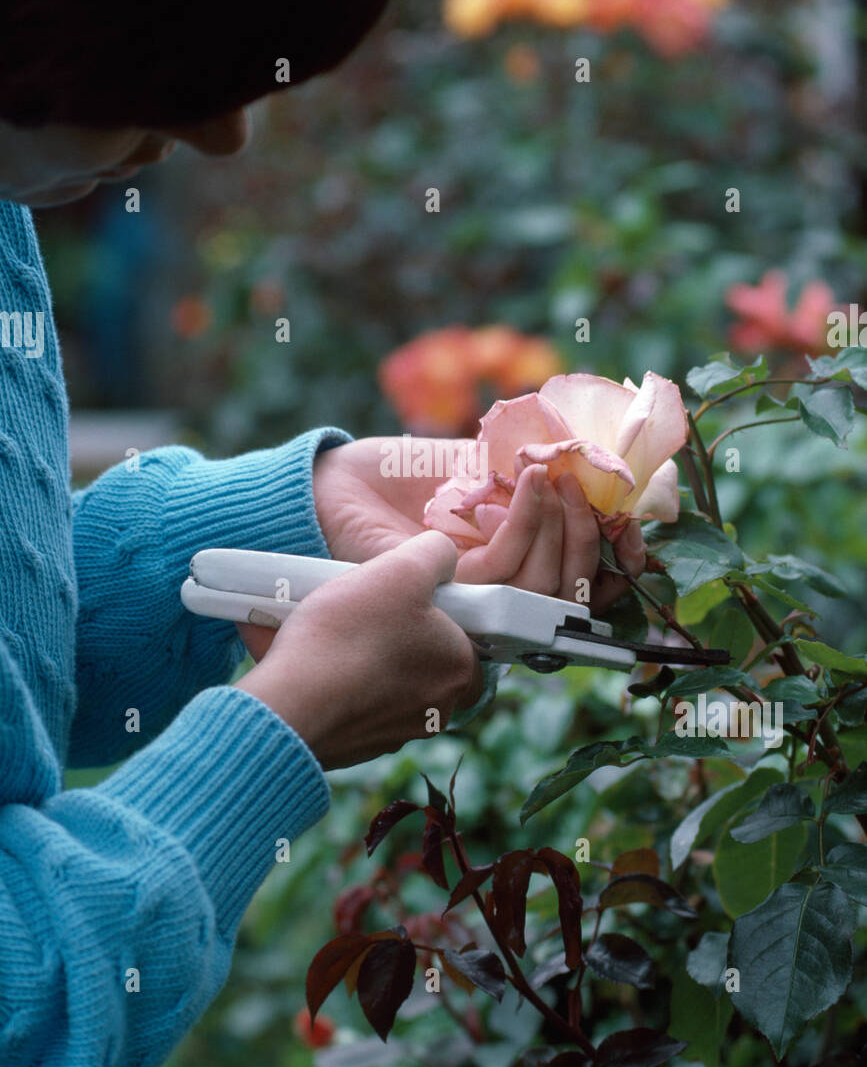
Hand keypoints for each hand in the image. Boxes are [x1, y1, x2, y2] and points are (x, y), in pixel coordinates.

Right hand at [235, 531, 482, 769]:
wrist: (290, 705)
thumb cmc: (351, 635)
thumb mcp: (402, 569)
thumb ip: (435, 554)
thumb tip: (442, 559)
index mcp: (460, 671)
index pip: (464, 637)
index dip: (434, 612)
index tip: (400, 599)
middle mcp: (436, 710)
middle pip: (423, 659)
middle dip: (395, 634)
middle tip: (362, 612)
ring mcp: (395, 734)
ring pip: (387, 684)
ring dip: (363, 659)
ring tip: (330, 635)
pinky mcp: (356, 747)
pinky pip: (354, 705)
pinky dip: (338, 685)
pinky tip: (312, 665)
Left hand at [311, 438, 645, 607]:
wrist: (331, 485)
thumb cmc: (394, 475)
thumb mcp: (474, 468)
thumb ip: (525, 478)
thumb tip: (586, 469)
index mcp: (506, 569)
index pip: (575, 586)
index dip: (612, 567)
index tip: (633, 538)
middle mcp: (490, 594)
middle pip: (568, 592)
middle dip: (591, 541)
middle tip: (585, 487)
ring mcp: (467, 598)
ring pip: (542, 585)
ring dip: (561, 526)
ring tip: (554, 476)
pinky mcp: (442, 588)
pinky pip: (502, 565)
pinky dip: (524, 519)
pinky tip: (526, 480)